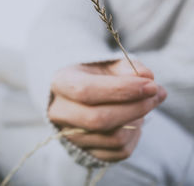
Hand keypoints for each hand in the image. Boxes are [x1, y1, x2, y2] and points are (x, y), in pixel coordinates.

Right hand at [48, 59, 166, 161]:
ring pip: (112, 138)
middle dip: (135, 107)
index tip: (150, 85)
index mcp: (61, 83)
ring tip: (144, 104)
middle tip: (156, 94)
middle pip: (98, 119)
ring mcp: (69, 135)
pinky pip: (118, 152)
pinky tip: (135, 119)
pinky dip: (135, 135)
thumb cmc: (95, 75)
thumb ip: (127, 67)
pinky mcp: (84, 152)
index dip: (122, 89)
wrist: (78, 94)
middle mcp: (59, 112)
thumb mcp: (108, 63)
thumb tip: (147, 77)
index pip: (86, 90)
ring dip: (137, 121)